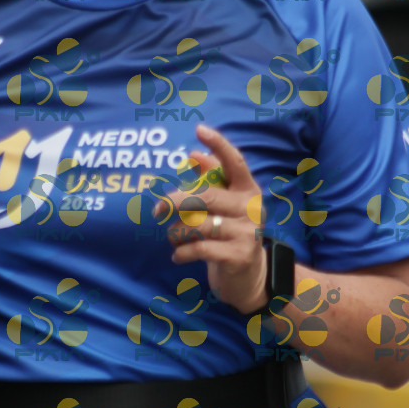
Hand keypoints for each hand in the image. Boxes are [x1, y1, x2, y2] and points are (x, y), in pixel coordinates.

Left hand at [154, 124, 269, 313]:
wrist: (251, 277)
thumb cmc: (230, 233)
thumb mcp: (226, 206)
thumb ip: (213, 181)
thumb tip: (193, 155)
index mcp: (248, 190)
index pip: (235, 162)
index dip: (219, 145)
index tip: (199, 130)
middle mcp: (251, 208)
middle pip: (205, 197)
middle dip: (175, 202)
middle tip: (157, 210)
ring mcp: (247, 233)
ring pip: (198, 225)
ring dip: (177, 233)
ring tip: (174, 238)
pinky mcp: (238, 256)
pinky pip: (199, 248)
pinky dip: (181, 252)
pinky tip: (178, 256)